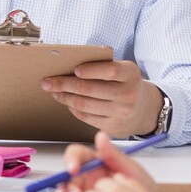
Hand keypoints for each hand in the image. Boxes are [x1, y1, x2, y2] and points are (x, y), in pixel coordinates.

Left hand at [42, 59, 162, 137]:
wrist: (143, 109)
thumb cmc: (125, 83)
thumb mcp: (122, 70)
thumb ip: (102, 66)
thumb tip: (67, 64)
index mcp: (130, 74)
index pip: (109, 71)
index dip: (90, 70)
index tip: (74, 69)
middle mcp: (128, 94)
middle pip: (89, 89)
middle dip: (63, 84)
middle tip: (47, 82)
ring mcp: (121, 112)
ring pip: (84, 104)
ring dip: (64, 97)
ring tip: (54, 91)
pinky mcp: (113, 126)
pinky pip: (86, 116)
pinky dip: (73, 108)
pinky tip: (67, 101)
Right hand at [55, 131, 158, 191]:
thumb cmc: (144, 189)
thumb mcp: (132, 171)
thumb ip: (114, 155)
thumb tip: (100, 135)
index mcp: (96, 162)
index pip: (77, 155)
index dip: (71, 159)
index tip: (74, 169)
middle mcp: (87, 176)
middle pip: (67, 176)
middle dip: (68, 185)